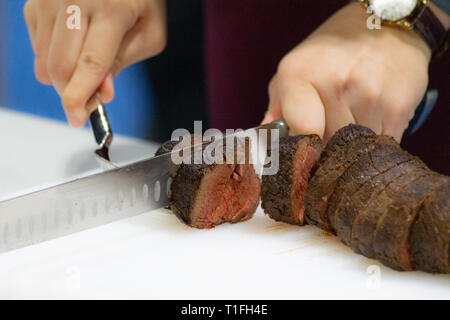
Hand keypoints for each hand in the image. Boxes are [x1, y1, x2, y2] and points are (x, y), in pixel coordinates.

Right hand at [24, 0, 166, 126]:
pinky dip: (53, 59)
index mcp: (110, 9)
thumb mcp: (149, 33)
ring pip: (44, 61)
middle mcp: (73, 0)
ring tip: (87, 66)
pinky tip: (73, 48)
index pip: (91, 61)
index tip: (77, 118)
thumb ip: (124, 61)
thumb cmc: (140, 1)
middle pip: (60, 66)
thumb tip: (101, 92)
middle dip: (72, 94)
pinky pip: (36, 48)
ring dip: (64, 77)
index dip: (81, 95)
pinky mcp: (34, 2)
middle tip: (88, 104)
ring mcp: (49, 0)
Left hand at [262, 2, 431, 141]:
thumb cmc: (331, 53)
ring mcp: (369, 94)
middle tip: (327, 136)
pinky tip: (370, 122)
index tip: (304, 158)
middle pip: (327, 145)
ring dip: (350, 147)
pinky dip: (373, 144)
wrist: (385, 26)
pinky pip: (379, 145)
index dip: (302, 152)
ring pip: (353, 149)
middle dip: (325, 150)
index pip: (300, 131)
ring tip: (350, 123)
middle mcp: (335, 82)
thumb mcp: (295, 68)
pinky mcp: (397, 106)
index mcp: (300, 73)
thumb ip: (278, 106)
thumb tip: (266, 142)